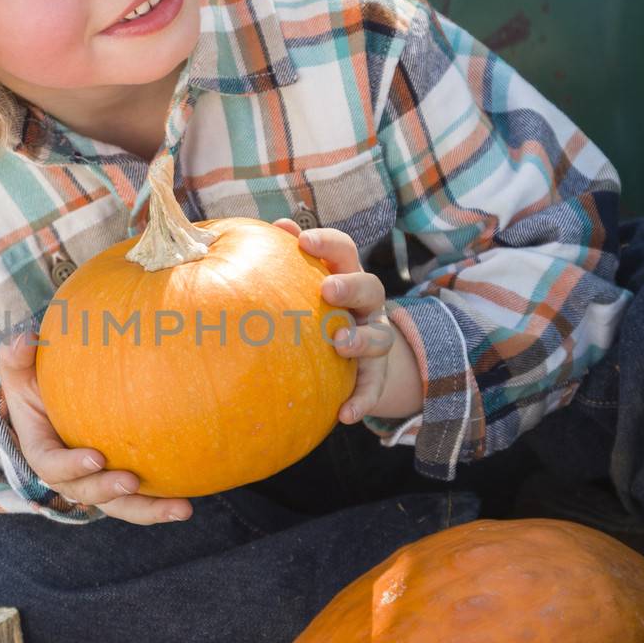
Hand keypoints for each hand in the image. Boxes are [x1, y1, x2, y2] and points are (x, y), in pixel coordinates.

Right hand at [0, 330, 193, 523]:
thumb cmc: (37, 381)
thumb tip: (21, 337)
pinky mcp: (119, 481)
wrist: (57, 398)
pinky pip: (139, 498)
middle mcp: (68, 474)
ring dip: (148, 510)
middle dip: (108, 491)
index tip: (97, 456)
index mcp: (41, 450)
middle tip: (132, 481)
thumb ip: (17, 354)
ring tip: (181, 509)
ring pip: (119, 505)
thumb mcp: (21, 367)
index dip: (71, 466)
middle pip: (85, 492)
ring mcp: (96, 481)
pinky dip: (162, 502)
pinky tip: (189, 502)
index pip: (50, 464)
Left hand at [274, 219, 396, 425]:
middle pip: (370, 287)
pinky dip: (362, 401)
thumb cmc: (313, 313)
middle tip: (327, 289)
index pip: (344, 251)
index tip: (302, 240)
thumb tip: (264, 228)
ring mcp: (374, 339)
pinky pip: (372, 389)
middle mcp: (367, 305)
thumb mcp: (303, 287)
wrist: (349, 360)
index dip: (327, 243)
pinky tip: (344, 415)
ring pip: (379, 336)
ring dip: (361, 339)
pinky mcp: (374, 375)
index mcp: (346, 276)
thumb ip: (286, 263)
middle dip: (351, 286)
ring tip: (340, 344)